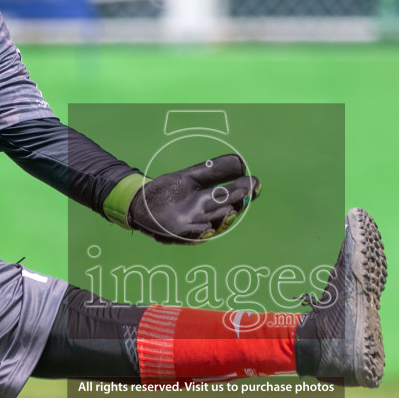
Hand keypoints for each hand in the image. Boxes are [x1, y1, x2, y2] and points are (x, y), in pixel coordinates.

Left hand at [128, 154, 259, 243]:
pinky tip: (208, 228)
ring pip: (213, 224)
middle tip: (247, 192)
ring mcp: (193, 226)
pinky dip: (200, 234)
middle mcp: (206, 216)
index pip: (233, 196)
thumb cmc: (169, 191)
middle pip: (226, 209)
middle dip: (236, 202)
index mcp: (212, 202)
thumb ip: (214, 170)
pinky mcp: (177, 233)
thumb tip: (240, 161)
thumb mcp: (192, 177)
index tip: (257, 183)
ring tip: (231, 210)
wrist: (141, 203)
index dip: (246, 191)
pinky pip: (191, 236)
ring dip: (222, 219)